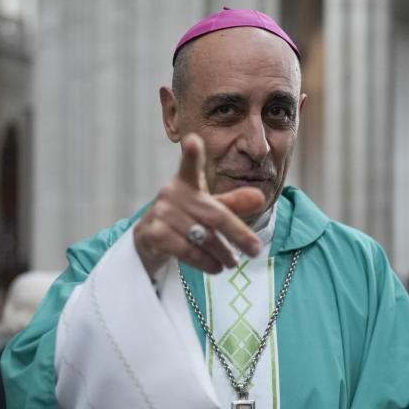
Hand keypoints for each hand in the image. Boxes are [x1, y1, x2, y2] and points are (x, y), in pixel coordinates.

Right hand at [133, 133, 264, 277]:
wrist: (148, 240)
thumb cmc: (184, 219)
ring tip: (232, 262)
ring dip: (222, 253)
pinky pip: (188, 251)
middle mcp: (171, 194)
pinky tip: (215, 267)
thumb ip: (233, 203)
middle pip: (214, 215)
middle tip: (255, 250)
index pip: (190, 165)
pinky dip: (206, 262)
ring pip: (203, 237)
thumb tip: (260, 198)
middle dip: (238, 234)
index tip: (193, 140)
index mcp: (186, 182)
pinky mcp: (155, 234)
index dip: (192, 154)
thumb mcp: (208, 208)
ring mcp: (161, 214)